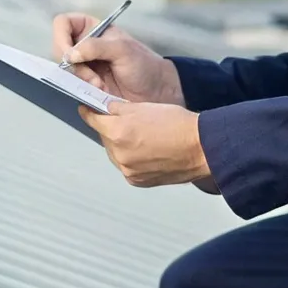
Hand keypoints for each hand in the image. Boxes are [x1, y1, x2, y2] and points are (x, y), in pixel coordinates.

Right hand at [51, 12, 184, 104]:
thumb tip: (70, 53)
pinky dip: (83, 88)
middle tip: (90, 75)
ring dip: (80, 79)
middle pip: (59, 48)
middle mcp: (84, 45)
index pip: (63, 23)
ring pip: (64, 69)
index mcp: (92, 28)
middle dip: (74, 64)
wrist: (155, 92)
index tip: (70, 53)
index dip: (61, 36)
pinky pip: (72, 85)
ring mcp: (84, 65)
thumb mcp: (122, 49)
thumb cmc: (144, 65)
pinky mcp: (86, 83)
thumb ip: (96, 47)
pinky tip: (100, 90)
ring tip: (100, 85)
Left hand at [79, 101, 210, 187]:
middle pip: (104, 137)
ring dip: (121, 144)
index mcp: (118, 132)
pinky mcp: (137, 181)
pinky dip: (131, 158)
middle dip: (111, 129)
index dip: (90, 112)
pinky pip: (126, 166)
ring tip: (143, 137)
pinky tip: (147, 150)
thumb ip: (118, 108)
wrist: (200, 148)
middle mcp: (120, 154)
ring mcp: (128, 170)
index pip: (92, 119)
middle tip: (128, 122)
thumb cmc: (178, 126)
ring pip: (114, 153)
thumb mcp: (144, 106)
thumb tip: (105, 108)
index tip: (87, 109)